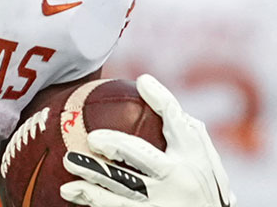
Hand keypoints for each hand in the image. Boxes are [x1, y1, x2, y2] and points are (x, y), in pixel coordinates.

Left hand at [59, 74, 235, 206]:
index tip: (143, 81)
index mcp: (193, 156)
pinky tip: (69, 191)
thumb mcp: (207, 164)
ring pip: (121, 186)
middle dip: (115, 144)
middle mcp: (179, 178)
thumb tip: (162, 101)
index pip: (176, 120)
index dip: (161, 98)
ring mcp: (163, 201)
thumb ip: (187, 135)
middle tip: (92, 137)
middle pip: (142, 156)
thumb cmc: (205, 192)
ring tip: (69, 160)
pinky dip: (92, 199)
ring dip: (92, 173)